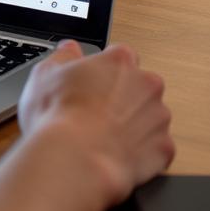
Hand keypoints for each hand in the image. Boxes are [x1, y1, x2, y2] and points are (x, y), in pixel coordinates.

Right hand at [18, 41, 173, 207]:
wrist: (76, 160)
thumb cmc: (59, 115)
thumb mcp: (45, 72)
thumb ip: (63, 56)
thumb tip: (69, 51)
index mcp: (120, 61)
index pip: (119, 56)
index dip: (103, 70)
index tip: (90, 82)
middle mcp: (147, 85)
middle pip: (139, 85)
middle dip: (122, 95)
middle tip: (94, 109)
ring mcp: (159, 118)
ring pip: (149, 116)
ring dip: (132, 122)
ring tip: (102, 135)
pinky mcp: (164, 150)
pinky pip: (154, 146)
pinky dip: (139, 150)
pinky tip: (115, 152)